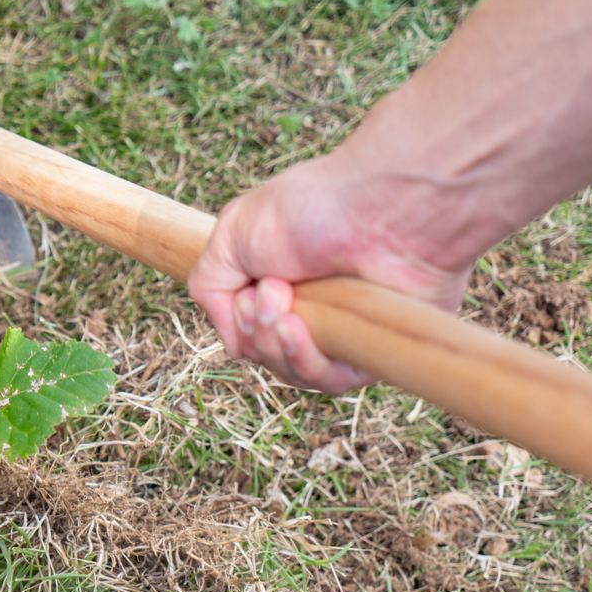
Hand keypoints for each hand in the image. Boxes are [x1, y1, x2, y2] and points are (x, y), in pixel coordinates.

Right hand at [188, 154, 468, 394]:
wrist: (383, 209)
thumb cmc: (314, 208)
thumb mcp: (231, 234)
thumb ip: (208, 286)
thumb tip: (234, 343)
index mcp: (281, 284)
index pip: (247, 332)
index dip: (239, 323)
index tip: (250, 290)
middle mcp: (313, 311)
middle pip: (265, 355)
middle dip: (256, 332)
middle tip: (272, 291)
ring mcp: (342, 333)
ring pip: (292, 373)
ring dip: (276, 346)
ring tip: (285, 310)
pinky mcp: (372, 349)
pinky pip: (329, 382)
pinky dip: (305, 362)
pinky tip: (297, 331)